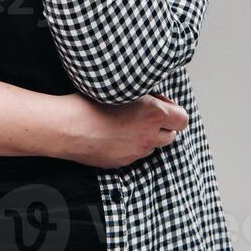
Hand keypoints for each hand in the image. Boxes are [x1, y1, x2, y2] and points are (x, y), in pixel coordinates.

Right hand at [60, 91, 188, 168]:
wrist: (67, 126)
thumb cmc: (89, 102)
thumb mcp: (121, 87)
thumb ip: (142, 95)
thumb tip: (149, 96)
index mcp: (153, 115)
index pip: (183, 119)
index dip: (173, 110)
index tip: (158, 103)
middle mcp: (148, 137)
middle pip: (171, 136)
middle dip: (161, 125)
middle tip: (143, 114)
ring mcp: (135, 152)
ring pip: (151, 147)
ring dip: (145, 136)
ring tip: (124, 124)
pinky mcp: (121, 162)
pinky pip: (132, 154)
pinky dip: (128, 145)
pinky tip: (111, 134)